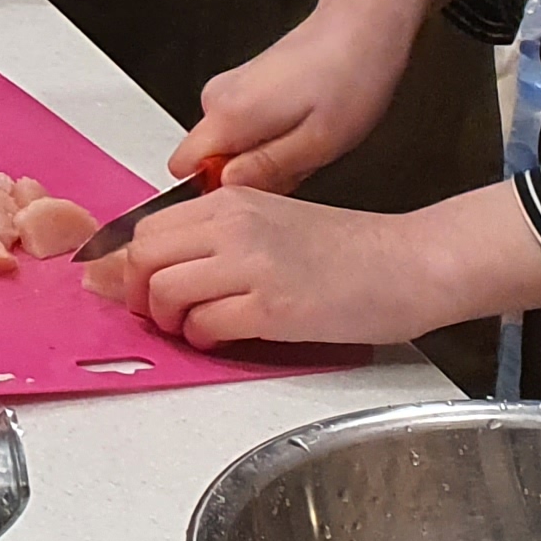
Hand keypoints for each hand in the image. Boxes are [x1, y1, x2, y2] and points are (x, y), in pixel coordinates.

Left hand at [118, 188, 448, 350]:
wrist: (409, 263)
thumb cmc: (347, 249)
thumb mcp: (271, 222)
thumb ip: (217, 235)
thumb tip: (160, 262)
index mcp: (230, 202)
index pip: (147, 227)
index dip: (130, 262)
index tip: (132, 285)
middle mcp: (234, 226)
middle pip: (144, 256)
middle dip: (137, 292)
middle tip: (156, 313)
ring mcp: (252, 266)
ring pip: (165, 290)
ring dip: (168, 319)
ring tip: (190, 327)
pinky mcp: (274, 308)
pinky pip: (206, 325)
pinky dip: (201, 338)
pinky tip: (219, 338)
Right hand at [170, 0, 424, 193]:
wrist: (363, 25)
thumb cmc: (350, 78)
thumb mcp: (318, 143)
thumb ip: (266, 170)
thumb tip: (226, 188)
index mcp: (228, 114)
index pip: (183, 167)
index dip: (215, 190)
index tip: (258, 189)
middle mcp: (217, 98)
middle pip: (211, 160)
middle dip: (252, 174)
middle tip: (300, 164)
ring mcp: (229, 88)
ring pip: (232, 146)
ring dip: (269, 156)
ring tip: (311, 141)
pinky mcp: (244, 85)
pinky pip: (245, 129)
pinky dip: (275, 137)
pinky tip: (308, 126)